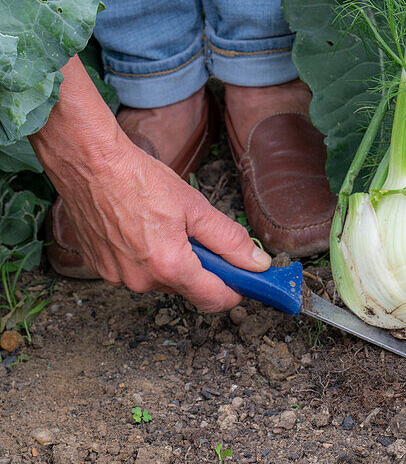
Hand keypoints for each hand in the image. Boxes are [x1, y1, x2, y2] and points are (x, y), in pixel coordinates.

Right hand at [49, 134, 270, 310]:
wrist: (89, 164)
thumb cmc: (138, 179)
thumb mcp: (195, 206)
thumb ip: (229, 239)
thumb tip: (257, 263)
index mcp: (169, 266)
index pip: (213, 299)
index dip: (233, 290)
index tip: (242, 278)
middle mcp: (141, 281)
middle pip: (186, 286)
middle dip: (197, 264)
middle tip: (192, 230)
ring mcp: (117, 277)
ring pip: (159, 278)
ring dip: (168, 259)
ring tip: (159, 223)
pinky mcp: (100, 269)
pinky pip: (133, 271)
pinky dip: (142, 255)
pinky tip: (136, 227)